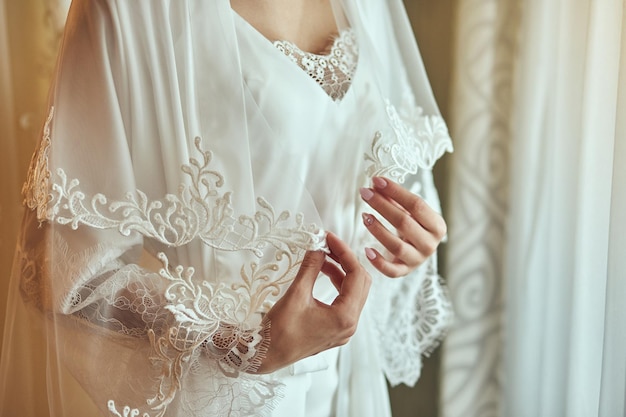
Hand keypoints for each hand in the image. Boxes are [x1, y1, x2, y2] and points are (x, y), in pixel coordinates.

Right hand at [256, 233, 370, 373]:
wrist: (266, 355)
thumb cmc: (279, 331)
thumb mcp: (296, 294)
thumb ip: (310, 268)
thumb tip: (318, 247)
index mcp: (344, 317)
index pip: (356, 275)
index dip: (345, 252)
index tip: (330, 238)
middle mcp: (350, 324)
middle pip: (361, 283)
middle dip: (346, 260)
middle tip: (329, 244)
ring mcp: (344, 328)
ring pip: (354, 291)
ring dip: (342, 271)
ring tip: (324, 256)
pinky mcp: (336, 329)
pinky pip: (345, 301)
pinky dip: (337, 284)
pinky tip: (323, 272)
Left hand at [359, 177, 446, 277]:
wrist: (419, 251)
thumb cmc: (414, 226)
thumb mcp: (410, 212)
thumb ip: (395, 199)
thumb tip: (376, 184)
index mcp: (437, 226)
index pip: (416, 205)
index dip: (396, 191)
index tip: (377, 181)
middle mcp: (430, 244)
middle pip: (404, 222)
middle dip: (382, 205)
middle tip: (365, 193)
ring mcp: (418, 260)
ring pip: (396, 246)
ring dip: (377, 229)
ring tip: (365, 216)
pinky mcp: (405, 272)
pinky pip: (391, 271)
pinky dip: (378, 262)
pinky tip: (367, 250)